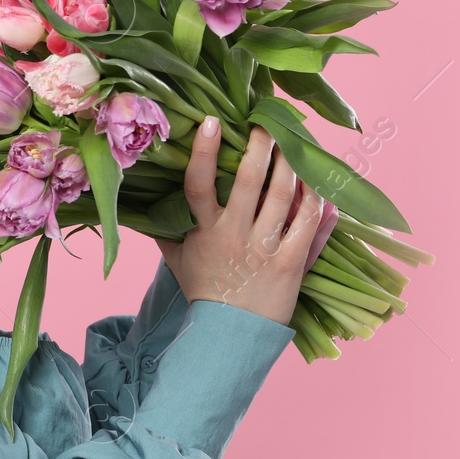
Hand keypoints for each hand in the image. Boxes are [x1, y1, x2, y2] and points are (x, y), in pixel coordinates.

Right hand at [153, 116, 324, 325]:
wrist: (230, 336)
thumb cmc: (205, 293)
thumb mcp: (176, 261)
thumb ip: (164, 230)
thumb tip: (143, 205)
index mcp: (204, 232)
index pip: (197, 185)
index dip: (203, 151)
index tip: (211, 122)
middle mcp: (233, 235)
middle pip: (247, 181)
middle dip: (259, 146)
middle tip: (265, 124)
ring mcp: (264, 249)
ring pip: (281, 195)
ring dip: (288, 164)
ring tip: (292, 143)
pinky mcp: (291, 263)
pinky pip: (307, 222)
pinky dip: (314, 199)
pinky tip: (315, 182)